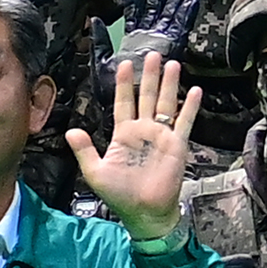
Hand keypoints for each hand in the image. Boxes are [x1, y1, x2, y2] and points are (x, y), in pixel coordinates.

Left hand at [64, 50, 201, 244]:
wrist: (144, 212)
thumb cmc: (119, 195)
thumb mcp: (94, 172)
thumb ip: (84, 150)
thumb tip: (71, 130)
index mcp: (123, 134)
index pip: (123, 103)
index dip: (124, 84)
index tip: (125, 65)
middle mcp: (143, 131)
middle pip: (146, 96)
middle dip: (149, 76)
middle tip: (152, 55)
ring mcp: (161, 137)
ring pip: (165, 104)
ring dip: (168, 84)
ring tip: (172, 64)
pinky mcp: (177, 145)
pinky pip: (184, 122)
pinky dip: (190, 107)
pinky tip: (195, 91)